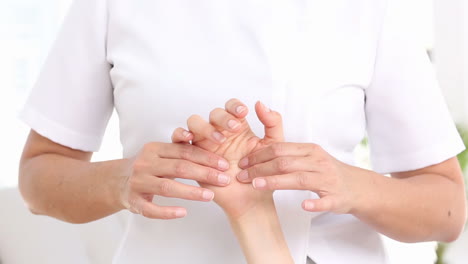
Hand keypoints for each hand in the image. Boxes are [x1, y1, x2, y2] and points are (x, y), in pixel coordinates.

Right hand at [119, 142, 231, 218]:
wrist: (117, 181)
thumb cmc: (149, 166)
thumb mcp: (161, 154)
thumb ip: (182, 150)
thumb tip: (213, 148)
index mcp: (154, 149)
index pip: (184, 151)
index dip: (206, 157)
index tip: (224, 164)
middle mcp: (145, 163)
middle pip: (179, 168)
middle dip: (204, 173)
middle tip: (224, 180)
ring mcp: (138, 182)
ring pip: (167, 187)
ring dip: (191, 192)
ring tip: (210, 196)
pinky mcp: (133, 201)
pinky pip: (151, 209)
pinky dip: (167, 212)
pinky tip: (183, 212)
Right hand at [172, 99, 283, 218]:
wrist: (251, 200)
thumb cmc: (263, 174)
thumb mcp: (273, 146)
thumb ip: (272, 124)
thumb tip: (259, 103)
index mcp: (237, 128)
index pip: (231, 107)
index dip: (234, 106)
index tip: (243, 113)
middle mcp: (220, 133)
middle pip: (213, 114)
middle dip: (223, 118)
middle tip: (235, 129)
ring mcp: (205, 144)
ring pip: (194, 123)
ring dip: (204, 127)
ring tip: (219, 141)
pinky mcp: (192, 157)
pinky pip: (179, 142)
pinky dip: (180, 135)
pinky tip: (189, 138)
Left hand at [237, 142, 358, 213]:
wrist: (357, 187)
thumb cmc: (327, 172)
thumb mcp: (309, 156)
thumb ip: (287, 154)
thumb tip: (258, 153)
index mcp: (309, 151)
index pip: (279, 149)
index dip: (258, 155)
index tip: (242, 163)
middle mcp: (318, 162)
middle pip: (285, 162)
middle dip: (260, 168)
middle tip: (241, 176)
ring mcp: (328, 180)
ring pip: (300, 179)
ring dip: (276, 182)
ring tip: (257, 185)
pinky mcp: (336, 198)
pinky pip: (325, 200)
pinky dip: (315, 203)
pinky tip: (304, 205)